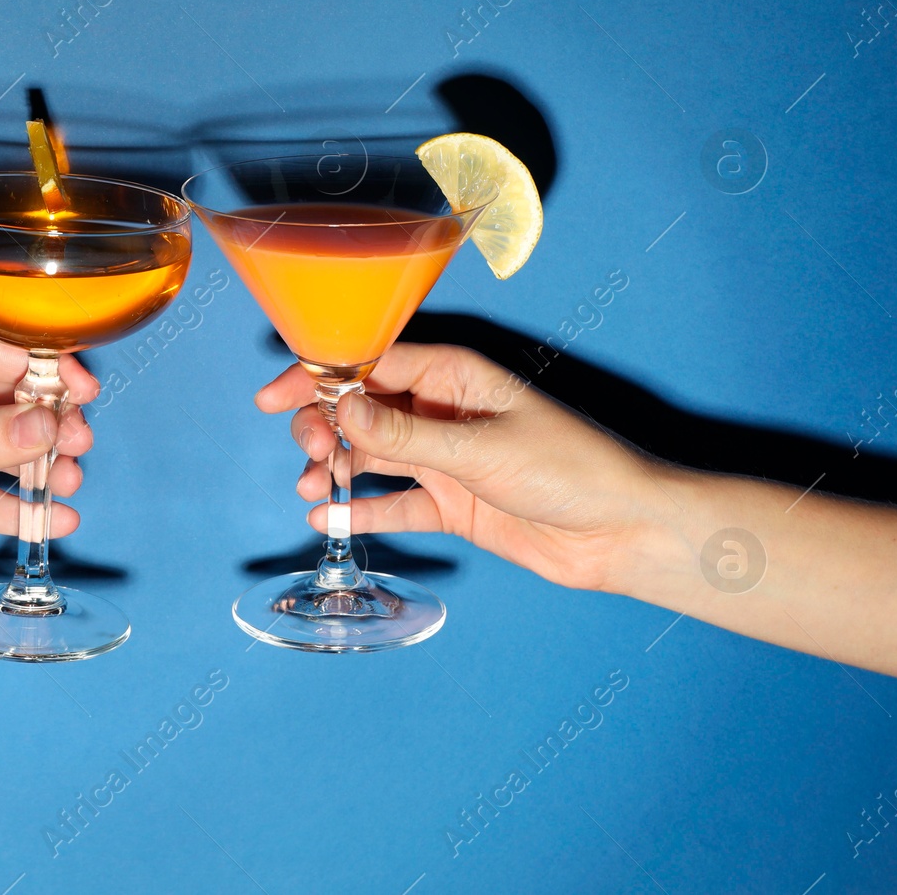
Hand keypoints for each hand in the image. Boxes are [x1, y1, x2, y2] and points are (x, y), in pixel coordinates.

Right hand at [255, 343, 679, 591]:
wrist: (622, 533)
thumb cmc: (571, 470)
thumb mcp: (480, 449)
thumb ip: (405, 433)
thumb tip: (340, 409)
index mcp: (455, 376)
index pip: (371, 364)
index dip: (319, 377)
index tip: (274, 396)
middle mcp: (443, 412)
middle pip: (363, 410)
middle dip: (324, 426)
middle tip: (309, 452)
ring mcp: (445, 459)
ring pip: (372, 455)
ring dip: (335, 468)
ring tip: (311, 487)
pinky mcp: (452, 503)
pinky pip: (394, 502)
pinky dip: (361, 510)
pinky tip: (327, 518)